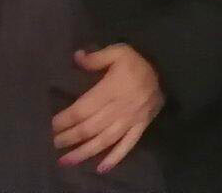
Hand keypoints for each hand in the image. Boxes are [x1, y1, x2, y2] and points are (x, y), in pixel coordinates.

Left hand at [53, 45, 163, 173]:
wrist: (170, 71)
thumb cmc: (138, 63)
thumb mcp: (119, 52)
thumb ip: (97, 57)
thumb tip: (76, 57)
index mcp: (112, 89)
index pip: (83, 108)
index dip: (65, 119)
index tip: (51, 125)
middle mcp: (120, 108)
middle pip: (90, 127)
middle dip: (69, 137)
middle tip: (53, 144)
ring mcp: (132, 119)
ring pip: (105, 140)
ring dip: (84, 152)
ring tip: (66, 161)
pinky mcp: (142, 126)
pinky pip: (128, 145)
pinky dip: (115, 158)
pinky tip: (101, 169)